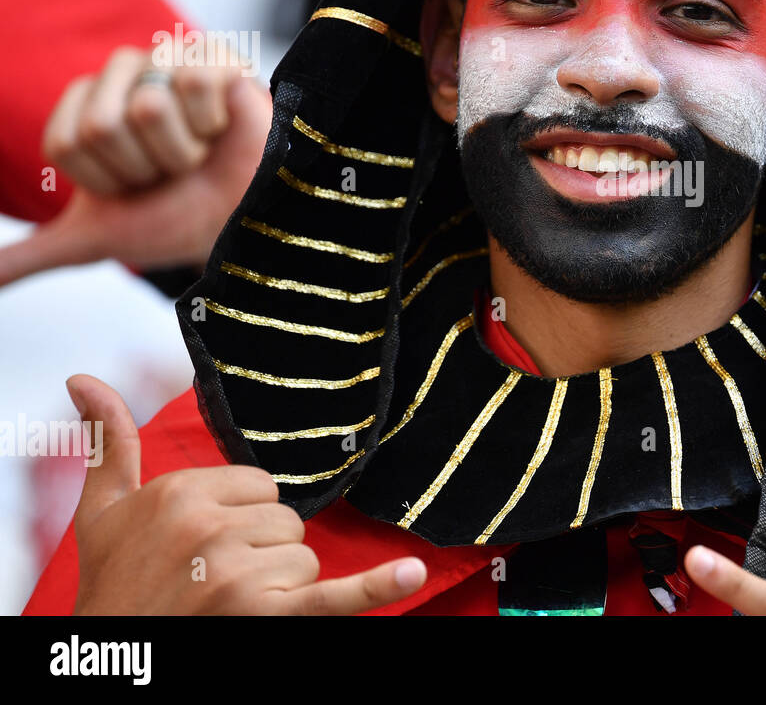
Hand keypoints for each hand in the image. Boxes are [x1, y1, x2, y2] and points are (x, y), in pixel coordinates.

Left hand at [0, 47, 270, 286]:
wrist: (246, 218)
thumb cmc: (177, 218)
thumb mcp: (95, 240)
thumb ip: (30, 255)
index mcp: (84, 105)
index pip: (67, 144)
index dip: (106, 181)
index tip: (135, 188)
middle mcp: (119, 75)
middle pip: (104, 126)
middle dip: (146, 166)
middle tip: (172, 170)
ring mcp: (165, 60)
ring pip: (149, 107)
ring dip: (181, 149)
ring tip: (200, 149)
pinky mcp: (212, 54)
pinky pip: (195, 85)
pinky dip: (214, 123)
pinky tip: (223, 127)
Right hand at [67, 374, 426, 614]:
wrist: (114, 656)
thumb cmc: (112, 586)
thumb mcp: (101, 512)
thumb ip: (108, 443)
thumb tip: (83, 377)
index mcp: (181, 493)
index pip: (259, 485)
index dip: (239, 517)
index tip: (203, 543)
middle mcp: (212, 528)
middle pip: (285, 521)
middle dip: (261, 550)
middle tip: (212, 578)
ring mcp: (240, 575)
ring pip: (304, 557)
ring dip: (277, 585)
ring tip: (226, 603)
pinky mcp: (268, 618)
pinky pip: (334, 598)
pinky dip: (377, 589)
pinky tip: (412, 574)